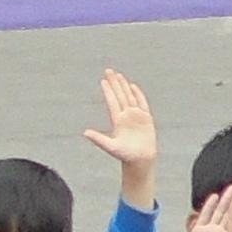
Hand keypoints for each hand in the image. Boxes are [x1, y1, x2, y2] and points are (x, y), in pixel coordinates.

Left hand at [90, 68, 158, 190]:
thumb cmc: (125, 155)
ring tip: (118, 75)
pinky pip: (142, 103)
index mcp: (117, 121)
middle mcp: (126, 116)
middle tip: (109, 70)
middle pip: (119, 96)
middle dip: (114, 83)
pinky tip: (133, 86)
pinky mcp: (146, 119)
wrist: (140, 160)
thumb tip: (85, 133)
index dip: (108, 91)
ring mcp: (136, 116)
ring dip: (124, 86)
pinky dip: (138, 95)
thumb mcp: (110, 147)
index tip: (103, 81)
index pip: (112, 102)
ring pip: (129, 97)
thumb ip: (98, 139)